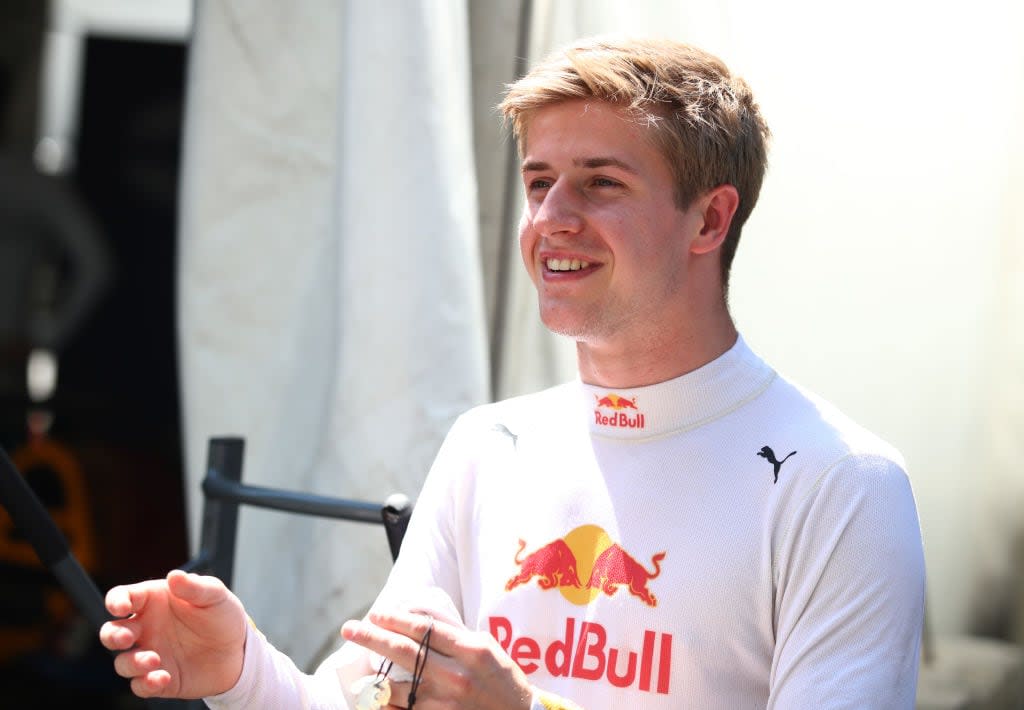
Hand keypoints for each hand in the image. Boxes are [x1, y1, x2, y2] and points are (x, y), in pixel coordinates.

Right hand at [99, 569, 247, 698]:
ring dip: (132, 663)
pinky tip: (162, 678)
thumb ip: (194, 587)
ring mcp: (150, 654)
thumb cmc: (222, 615)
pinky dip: (146, 684)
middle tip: (127, 638)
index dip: (116, 601)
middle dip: (112, 636)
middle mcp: (146, 628)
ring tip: (154, 660)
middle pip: (111, 632)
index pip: (123, 597)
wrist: (239, 650)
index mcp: (153, 601)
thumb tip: (174, 576)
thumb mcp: (215, 596)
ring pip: (123, 662)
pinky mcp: (159, 679)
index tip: (122, 607)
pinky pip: (140, 685)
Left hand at [342, 610, 532, 709]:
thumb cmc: (504, 680)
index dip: (396, 619)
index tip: (376, 613)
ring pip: (396, 689)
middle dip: (372, 637)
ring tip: (359, 675)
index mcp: (470, 651)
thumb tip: (420, 618)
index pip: (424, 628)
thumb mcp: (487, 649)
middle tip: (349, 628)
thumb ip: (456, 635)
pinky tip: (375, 702)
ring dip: (372, 680)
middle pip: (404, 652)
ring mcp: (446, 705)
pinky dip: (385, 708)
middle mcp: (456, 676)